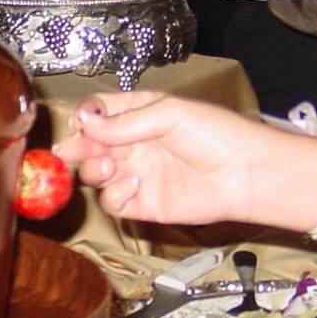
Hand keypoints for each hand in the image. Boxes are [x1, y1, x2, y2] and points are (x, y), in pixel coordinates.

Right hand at [54, 91, 302, 227]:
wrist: (246, 174)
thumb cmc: (217, 135)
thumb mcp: (170, 114)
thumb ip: (125, 121)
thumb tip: (85, 122)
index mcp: (140, 114)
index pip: (99, 113)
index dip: (85, 117)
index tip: (80, 123)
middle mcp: (134, 144)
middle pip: (91, 145)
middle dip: (79, 147)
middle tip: (70, 152)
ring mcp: (138, 175)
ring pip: (96, 174)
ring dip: (94, 170)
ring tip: (109, 168)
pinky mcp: (144, 205)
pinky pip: (113, 202)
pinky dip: (114, 195)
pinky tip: (132, 186)